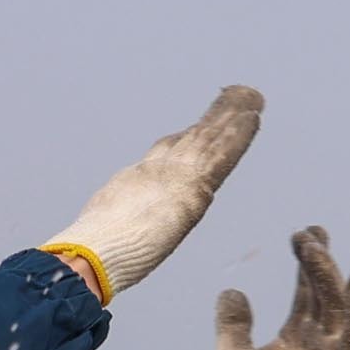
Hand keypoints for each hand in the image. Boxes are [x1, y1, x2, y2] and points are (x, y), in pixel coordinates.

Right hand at [45, 87, 262, 297]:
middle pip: (192, 139)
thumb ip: (116, 225)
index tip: (199, 125)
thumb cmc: (96, 254)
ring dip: (231, 117)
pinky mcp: (194, 186)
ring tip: (250, 96)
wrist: (98, 251)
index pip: (166, 152)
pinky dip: (238, 136)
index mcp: (138, 181)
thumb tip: (99, 235)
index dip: (185, 136)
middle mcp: (159, 170)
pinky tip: (253, 118)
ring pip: (210, 139)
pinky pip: (222, 155)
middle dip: (213, 120)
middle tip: (234, 97)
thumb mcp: (107, 232)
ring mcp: (176, 174)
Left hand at [210, 225, 349, 349]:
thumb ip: (233, 324)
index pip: (306, 289)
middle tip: (309, 233)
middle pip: (323, 291)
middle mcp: (317, 338)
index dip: (306, 262)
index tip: (302, 233)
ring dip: (329, 276)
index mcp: (296, 333)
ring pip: (336, 306)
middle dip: (318, 260)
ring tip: (317, 249)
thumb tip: (231, 290)